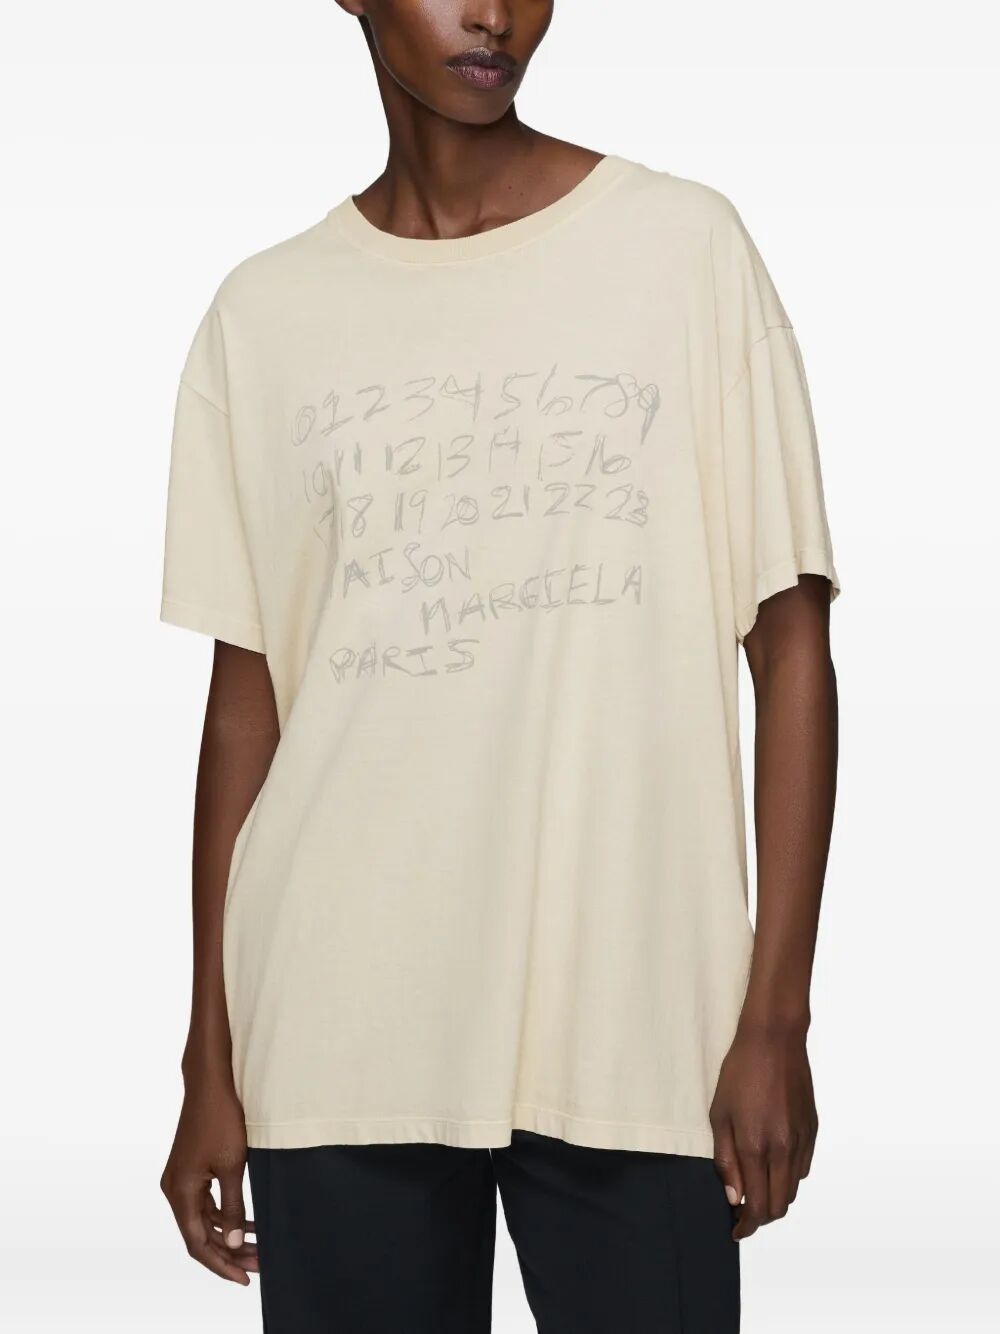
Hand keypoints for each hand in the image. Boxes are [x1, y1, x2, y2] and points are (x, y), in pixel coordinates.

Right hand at [160, 1072, 257, 1283]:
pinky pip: (205, 1203)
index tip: (244, 1278)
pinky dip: (225, 1216)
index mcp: (180, 1192)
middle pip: (199, 1235)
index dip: (220, 1265)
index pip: (197, 1244)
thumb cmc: (220, 1120)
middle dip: (228, 1253)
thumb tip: (231, 1243)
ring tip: (258, 1248)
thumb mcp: (232, 1166)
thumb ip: (232, 1207)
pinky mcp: (190, 1170)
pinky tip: (247, 1225)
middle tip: (259, 1264)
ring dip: (228, 1236)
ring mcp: (181, 1180)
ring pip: (203, 1220)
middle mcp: (174, 1190)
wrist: (210, 1083)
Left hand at [709, 1025, 817, 1239]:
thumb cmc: (740, 1073)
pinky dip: (789, 1177)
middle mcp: (784, 1149)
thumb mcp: (719, 1115)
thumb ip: (726, 1160)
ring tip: (757, 1187)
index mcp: (756, 1147)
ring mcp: (802, 1140)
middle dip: (761, 1216)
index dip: (747, 1225)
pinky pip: (804, 1168)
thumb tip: (734, 1197)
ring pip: (793, 1189)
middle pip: (779, 1205)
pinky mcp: (813, 1130)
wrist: (774, 1041)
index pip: (758, 1205)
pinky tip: (774, 1164)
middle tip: (743, 1212)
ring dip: (776, 1197)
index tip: (736, 1230)